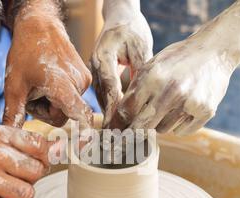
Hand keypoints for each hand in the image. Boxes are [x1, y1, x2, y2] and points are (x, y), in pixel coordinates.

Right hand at [0, 125, 49, 197]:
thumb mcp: (0, 144)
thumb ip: (31, 146)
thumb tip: (62, 147)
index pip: (40, 146)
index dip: (43, 160)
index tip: (31, 164)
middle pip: (37, 172)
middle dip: (28, 180)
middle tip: (9, 179)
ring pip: (27, 194)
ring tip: (1, 192)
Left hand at [3, 2, 92, 128]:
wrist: (39, 26)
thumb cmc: (25, 53)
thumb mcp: (13, 86)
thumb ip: (14, 114)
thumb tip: (8, 136)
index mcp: (63, 86)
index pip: (79, 116)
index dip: (82, 134)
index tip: (85, 146)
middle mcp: (79, 84)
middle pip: (63, 116)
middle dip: (46, 111)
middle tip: (32, 93)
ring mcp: (84, 80)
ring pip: (67, 107)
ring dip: (52, 102)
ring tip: (40, 83)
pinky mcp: (85, 77)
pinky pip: (72, 97)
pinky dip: (59, 94)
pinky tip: (49, 79)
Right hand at [91, 0, 152, 126]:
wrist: (120, 15)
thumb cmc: (132, 28)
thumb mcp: (141, 46)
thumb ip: (141, 70)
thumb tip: (145, 96)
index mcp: (103, 56)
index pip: (109, 87)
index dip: (114, 108)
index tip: (120, 126)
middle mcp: (95, 65)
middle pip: (102, 97)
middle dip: (110, 118)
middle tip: (116, 140)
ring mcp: (95, 70)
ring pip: (102, 98)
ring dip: (110, 116)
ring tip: (116, 137)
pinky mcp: (99, 74)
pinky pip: (104, 94)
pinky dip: (111, 107)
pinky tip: (119, 122)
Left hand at [108, 37, 233, 135]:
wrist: (215, 51)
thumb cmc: (177, 59)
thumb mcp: (153, 66)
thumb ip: (136, 89)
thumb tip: (119, 118)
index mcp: (152, 77)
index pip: (127, 111)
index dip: (123, 120)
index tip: (122, 125)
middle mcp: (170, 91)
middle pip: (143, 125)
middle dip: (139, 127)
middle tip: (140, 124)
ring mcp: (189, 102)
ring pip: (163, 130)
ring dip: (162, 124)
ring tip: (170, 107)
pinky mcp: (205, 111)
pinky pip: (182, 132)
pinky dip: (180, 125)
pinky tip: (185, 109)